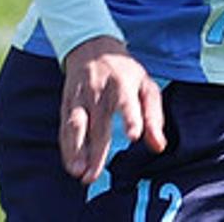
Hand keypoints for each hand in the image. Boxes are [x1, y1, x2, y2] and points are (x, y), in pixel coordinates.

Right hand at [58, 36, 167, 185]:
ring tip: (78, 172)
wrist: (92, 48)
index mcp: (123, 84)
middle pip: (98, 123)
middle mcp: (99, 92)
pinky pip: (65, 128)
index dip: (131, 118)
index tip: (134, 136)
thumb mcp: (146, 86)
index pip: (126, 102)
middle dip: (96, 151)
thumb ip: (154, 117)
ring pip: (76, 126)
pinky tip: (71, 164)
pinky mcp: (67, 105)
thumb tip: (158, 146)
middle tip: (93, 175)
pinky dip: (67, 148)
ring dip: (75, 151)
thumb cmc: (126, 73)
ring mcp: (80, 98)